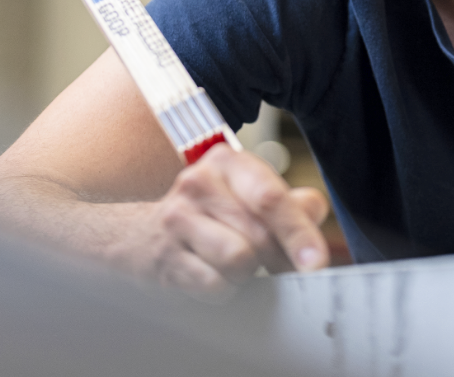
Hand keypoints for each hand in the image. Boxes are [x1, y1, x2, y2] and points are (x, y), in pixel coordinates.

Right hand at [100, 144, 329, 299]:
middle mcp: (198, 183)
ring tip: (234, 267)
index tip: (316, 263)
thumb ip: (289, 204)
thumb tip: (313, 209)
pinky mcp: (164, 258)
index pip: (271, 198)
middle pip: (260, 234)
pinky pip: (215, 286)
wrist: (137, 239)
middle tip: (276, 268)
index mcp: (228, 162)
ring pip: (239, 260)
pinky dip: (224, 291)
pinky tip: (211, 277)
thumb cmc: (210, 220)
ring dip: (246, 274)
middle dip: (277, 260)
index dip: (299, 233)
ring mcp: (176, 219)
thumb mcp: (248, 199)